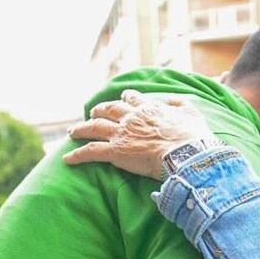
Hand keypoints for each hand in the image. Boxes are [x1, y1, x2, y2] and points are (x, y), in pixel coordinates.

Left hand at [63, 89, 213, 178]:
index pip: (132, 99)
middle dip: (99, 111)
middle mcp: (131, 118)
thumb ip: (180, 103)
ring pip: (94, 128)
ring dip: (81, 129)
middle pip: (108, 110)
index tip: (123, 99)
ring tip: (72, 132)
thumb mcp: (192, 112)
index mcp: (148, 108)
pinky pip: (90, 152)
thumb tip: (173, 100)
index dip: (126, 99)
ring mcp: (121, 134)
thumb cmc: (192, 136)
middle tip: (92, 113)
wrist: (184, 153)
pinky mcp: (115, 151)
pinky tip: (67, 159)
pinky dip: (77, 155)